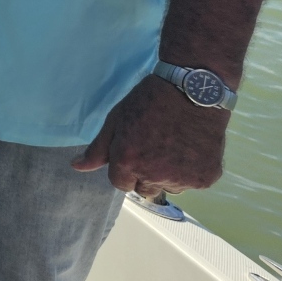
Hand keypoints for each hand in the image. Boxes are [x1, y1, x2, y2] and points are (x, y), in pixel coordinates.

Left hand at [72, 75, 227, 197]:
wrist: (192, 90)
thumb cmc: (149, 101)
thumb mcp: (116, 120)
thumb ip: (98, 148)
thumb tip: (76, 167)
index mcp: (127, 162)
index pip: (120, 184)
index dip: (125, 167)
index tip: (134, 151)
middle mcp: (153, 176)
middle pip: (144, 190)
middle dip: (145, 175)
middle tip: (154, 148)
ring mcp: (182, 179)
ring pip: (170, 187)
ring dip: (169, 175)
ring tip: (174, 145)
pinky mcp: (205, 179)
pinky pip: (193, 183)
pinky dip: (192, 170)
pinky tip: (191, 147)